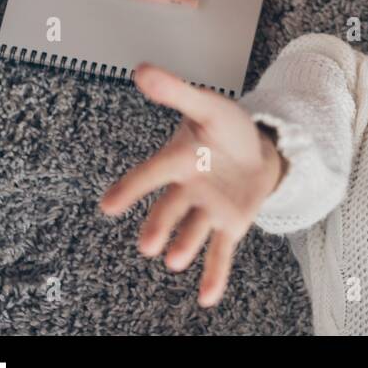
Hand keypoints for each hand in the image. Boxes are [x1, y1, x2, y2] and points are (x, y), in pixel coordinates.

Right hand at [99, 63, 287, 307]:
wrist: (259, 149)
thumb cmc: (226, 130)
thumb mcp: (208, 106)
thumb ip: (177, 92)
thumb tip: (142, 69)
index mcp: (178, 161)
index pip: (152, 174)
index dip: (131, 188)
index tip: (108, 206)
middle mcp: (187, 190)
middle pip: (169, 209)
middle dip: (158, 226)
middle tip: (147, 245)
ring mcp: (208, 210)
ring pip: (194, 231)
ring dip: (185, 246)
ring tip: (175, 260)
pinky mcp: (229, 226)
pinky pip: (220, 253)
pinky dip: (214, 276)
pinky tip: (207, 298)